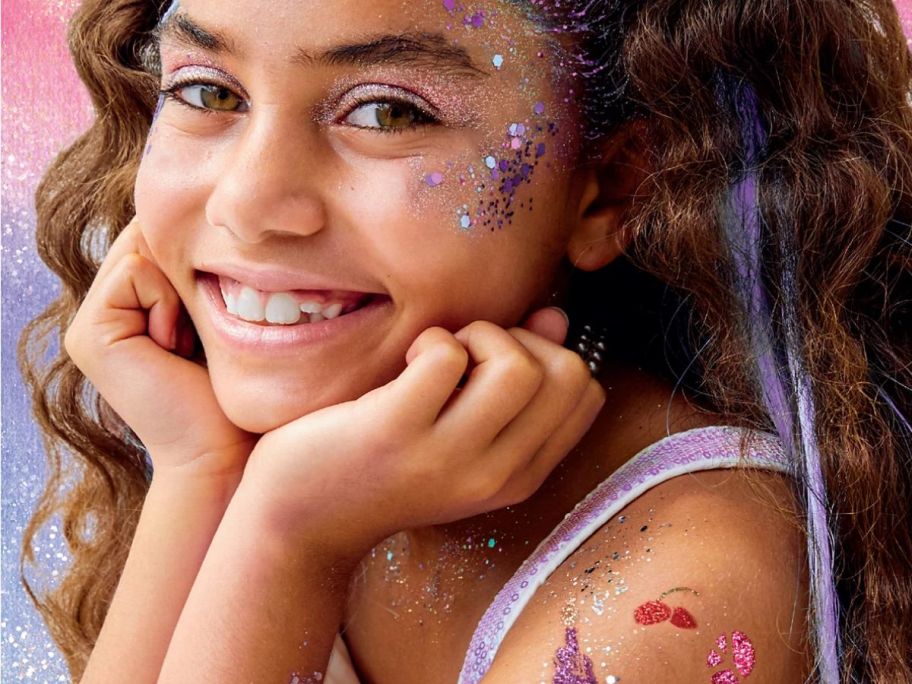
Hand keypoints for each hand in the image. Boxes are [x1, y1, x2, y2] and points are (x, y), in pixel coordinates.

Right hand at [64, 218, 256, 477]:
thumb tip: (203, 217)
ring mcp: (89, 326)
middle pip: (146, 241)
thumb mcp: (218, 320)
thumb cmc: (235, 391)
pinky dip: (167, 301)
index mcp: (129, 311)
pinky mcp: (90, 335)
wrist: (223, 451)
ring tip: (188, 343)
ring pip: (141, 252)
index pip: (156, 241)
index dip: (194, 258)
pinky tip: (175, 347)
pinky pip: (134, 271)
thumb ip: (194, 274)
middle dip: (185, 271)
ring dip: (180, 290)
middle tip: (200, 331)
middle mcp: (102, 315)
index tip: (215, 314)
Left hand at [239, 308, 604, 558]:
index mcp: (520, 477)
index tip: (496, 366)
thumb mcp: (463, 439)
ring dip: (477, 337)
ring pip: (518, 367)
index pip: (588, 394)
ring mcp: (445, 458)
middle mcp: (494, 475)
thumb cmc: (385, 467)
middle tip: (467, 357)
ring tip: (436, 358)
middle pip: (566, 373)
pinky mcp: (394, 432)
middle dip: (520, 341)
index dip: (549, 357)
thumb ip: (517, 384)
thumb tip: (556, 317)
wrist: (302, 520)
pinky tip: (404, 363)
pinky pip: (445, 356)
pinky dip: (430, 340)